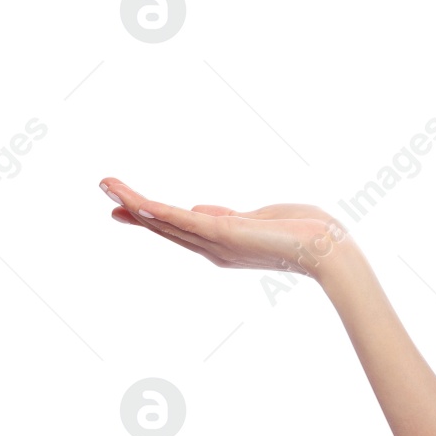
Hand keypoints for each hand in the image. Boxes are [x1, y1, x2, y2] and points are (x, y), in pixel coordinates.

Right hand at [99, 176, 351, 278]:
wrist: (329, 250)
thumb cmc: (308, 233)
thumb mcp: (261, 219)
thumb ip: (231, 216)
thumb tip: (202, 209)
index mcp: (224, 243)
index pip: (181, 228)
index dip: (154, 216)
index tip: (130, 205)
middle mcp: (214, 248)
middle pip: (166, 227)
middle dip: (135, 209)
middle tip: (106, 191)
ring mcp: (217, 242)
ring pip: (166, 222)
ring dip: (134, 203)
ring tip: (107, 185)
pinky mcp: (224, 233)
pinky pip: (183, 220)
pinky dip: (158, 211)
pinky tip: (136, 201)